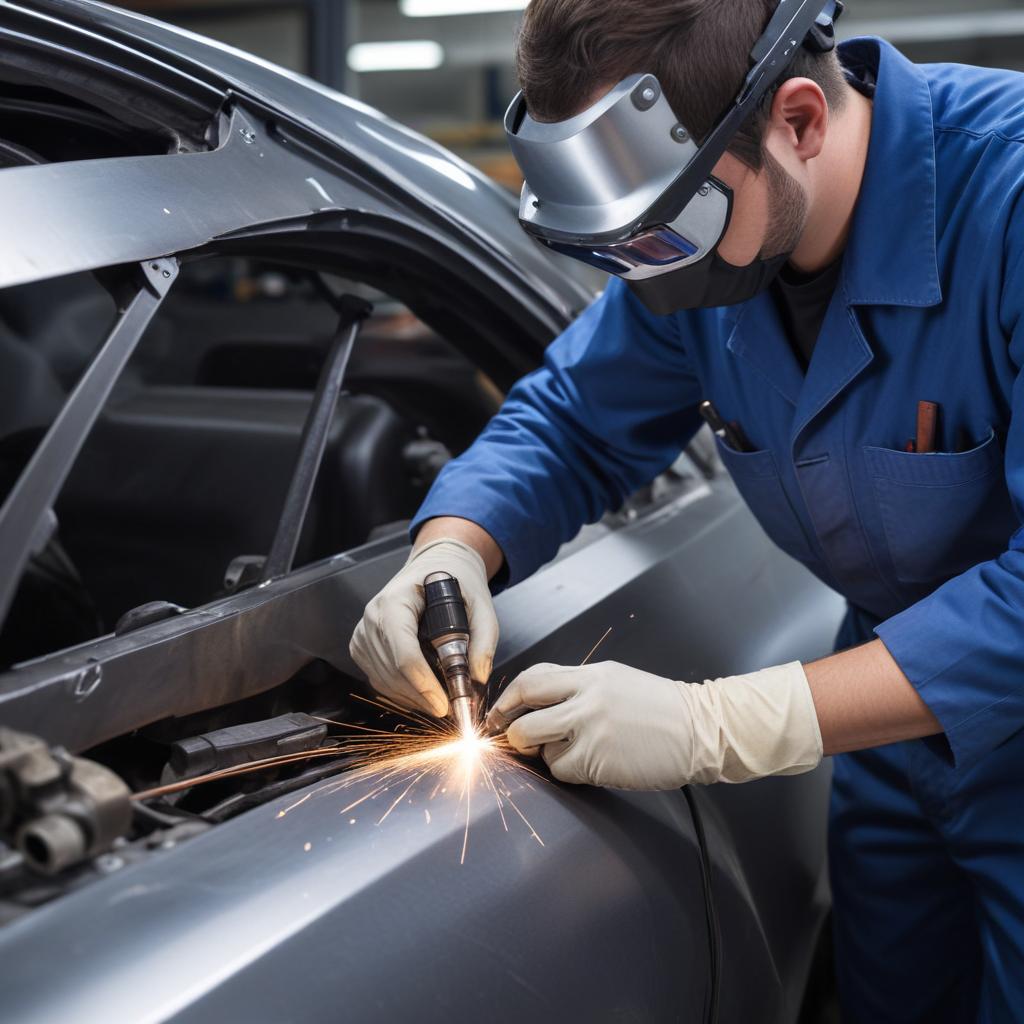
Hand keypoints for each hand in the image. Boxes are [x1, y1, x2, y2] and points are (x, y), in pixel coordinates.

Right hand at [350, 539, 497, 716]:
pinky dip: (401, 692)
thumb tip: (478, 676)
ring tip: (441, 699)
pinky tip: (423, 690)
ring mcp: (363, 632)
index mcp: (396, 601)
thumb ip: (485, 637)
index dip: (423, 684)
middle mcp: (373, 617)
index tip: (444, 704)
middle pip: (393, 672)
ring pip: (384, 681)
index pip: (404, 653)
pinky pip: (379, 680)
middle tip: (451, 707)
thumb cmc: (454, 580)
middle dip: (423, 696)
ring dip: (413, 698)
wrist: (433, 566)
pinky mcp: (362, 646)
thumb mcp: (480, 602)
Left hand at [486, 661, 821, 789]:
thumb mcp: (618, 682)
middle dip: (506, 726)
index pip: (532, 677)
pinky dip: (565, 770)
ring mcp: (590, 727)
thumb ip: (580, 689)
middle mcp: (585, 696)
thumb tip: (543, 705)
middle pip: (522, 707)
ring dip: (537, 752)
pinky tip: (587, 766)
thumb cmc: (664, 709)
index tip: (499, 712)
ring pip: (533, 740)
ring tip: (557, 753)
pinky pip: (561, 768)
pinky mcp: (598, 759)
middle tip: (507, 738)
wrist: (705, 729)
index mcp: (591, 675)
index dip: (508, 696)